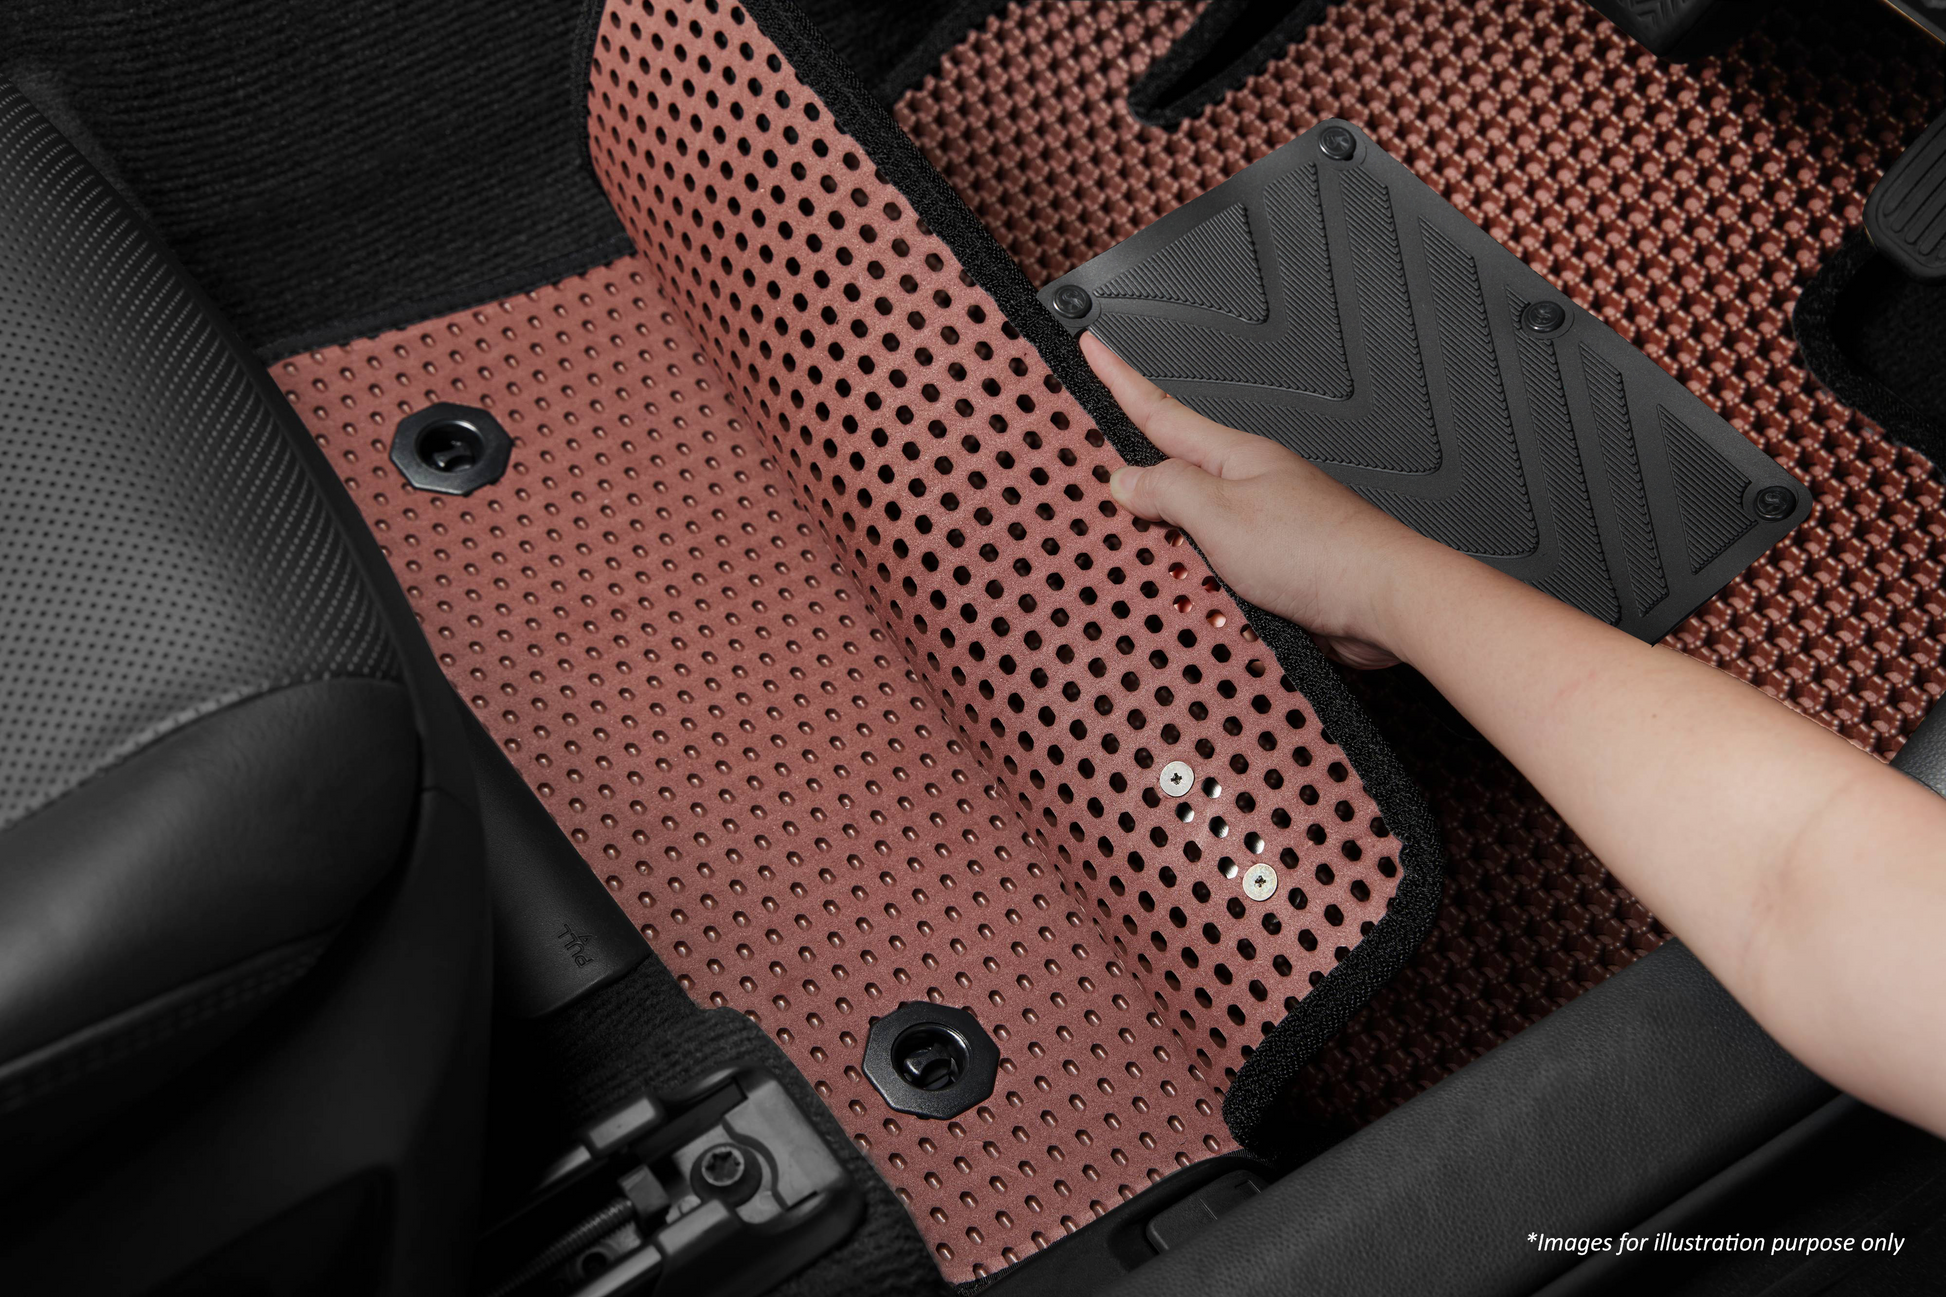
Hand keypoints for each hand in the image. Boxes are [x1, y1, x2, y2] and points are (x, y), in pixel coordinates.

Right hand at [1082, 332, 1445, 669]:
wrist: (1385, 601)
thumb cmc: (1323, 551)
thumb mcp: (1220, 513)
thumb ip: (1168, 491)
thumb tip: (1128, 481)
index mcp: (1235, 458)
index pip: (1162, 409)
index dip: (1121, 378)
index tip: (1093, 348)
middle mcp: (1250, 486)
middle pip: (1175, 470)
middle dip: (1135, 475)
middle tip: (1095, 469)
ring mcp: (1265, 526)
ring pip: (1194, 524)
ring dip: (1168, 540)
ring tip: (1142, 550)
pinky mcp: (1276, 569)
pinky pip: (1219, 565)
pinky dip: (1198, 578)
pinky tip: (1191, 594)